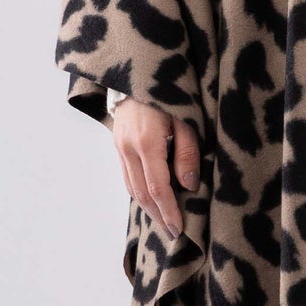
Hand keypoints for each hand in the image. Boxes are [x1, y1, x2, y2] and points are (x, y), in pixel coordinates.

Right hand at [111, 98, 197, 241]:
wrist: (138, 71)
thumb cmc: (169, 91)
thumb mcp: (186, 118)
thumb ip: (187, 152)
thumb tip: (188, 186)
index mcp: (147, 142)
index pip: (157, 188)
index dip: (169, 211)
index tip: (179, 229)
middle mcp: (128, 148)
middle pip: (142, 193)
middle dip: (158, 216)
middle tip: (173, 234)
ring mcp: (120, 147)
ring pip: (132, 187)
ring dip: (148, 208)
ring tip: (164, 222)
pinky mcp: (118, 145)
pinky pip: (127, 176)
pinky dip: (138, 193)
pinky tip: (151, 201)